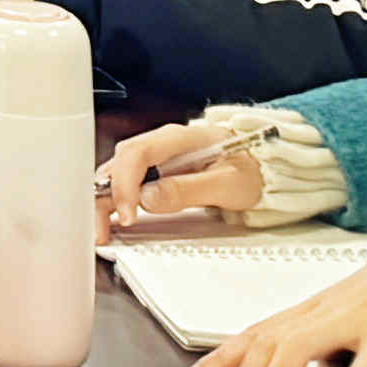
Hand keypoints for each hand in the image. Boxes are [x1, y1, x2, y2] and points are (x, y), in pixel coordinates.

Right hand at [97, 120, 265, 234]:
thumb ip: (188, 189)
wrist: (265, 166)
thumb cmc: (252, 169)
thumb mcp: (228, 183)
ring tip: (101, 228)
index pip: (137, 154)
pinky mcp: (156, 172)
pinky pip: (127, 182)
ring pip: (118, 173)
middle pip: (119, 163)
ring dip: (105, 200)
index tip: (129, 214)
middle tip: (102, 228)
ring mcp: (157, 157)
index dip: (125, 184)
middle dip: (104, 196)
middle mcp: (162, 144)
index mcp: (180, 138)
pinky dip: (114, 201)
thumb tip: (148, 197)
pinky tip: (109, 218)